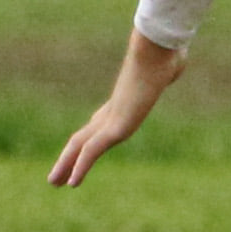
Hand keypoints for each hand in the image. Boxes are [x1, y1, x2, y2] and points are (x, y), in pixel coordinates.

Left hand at [48, 30, 187, 187]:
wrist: (158, 48)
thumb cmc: (165, 53)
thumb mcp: (167, 65)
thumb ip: (167, 69)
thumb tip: (176, 60)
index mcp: (122, 102)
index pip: (98, 125)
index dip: (87, 141)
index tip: (79, 151)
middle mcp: (112, 111)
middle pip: (83, 138)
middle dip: (70, 157)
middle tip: (55, 176)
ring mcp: (112, 118)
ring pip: (81, 146)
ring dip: (67, 165)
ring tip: (54, 183)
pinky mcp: (116, 125)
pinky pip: (92, 150)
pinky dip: (80, 166)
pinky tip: (71, 183)